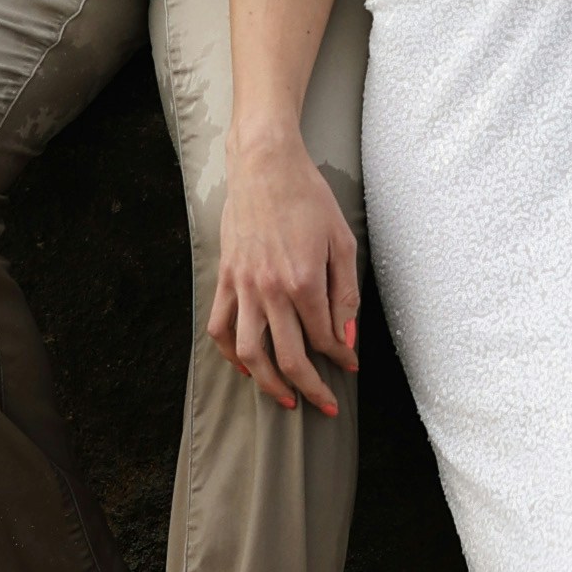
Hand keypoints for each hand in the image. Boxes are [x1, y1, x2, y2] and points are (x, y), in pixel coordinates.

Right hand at [205, 134, 360, 413]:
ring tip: (286, 399)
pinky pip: (221, 327)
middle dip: (311, 388)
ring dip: (269, 384)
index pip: (324, 338)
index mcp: (303, 281)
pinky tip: (247, 368)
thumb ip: (345, 293)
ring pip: (250, 353)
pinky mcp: (226, 278)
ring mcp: (243, 286)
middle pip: (289, 357)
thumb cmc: (308, 198)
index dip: (341, 358)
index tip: (350, 365)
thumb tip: (347, 338)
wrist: (265, 166)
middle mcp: (270, 290)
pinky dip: (230, 354)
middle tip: (326, 405)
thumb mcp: (341, 241)